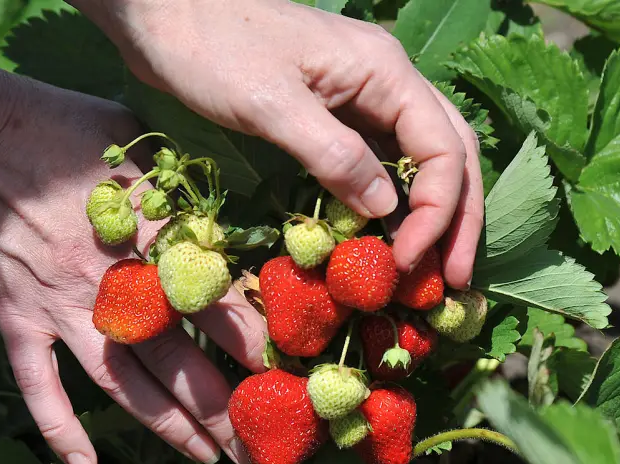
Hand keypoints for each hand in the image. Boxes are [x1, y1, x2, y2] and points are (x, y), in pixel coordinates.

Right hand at [0, 64, 261, 463]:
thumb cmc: (44, 119)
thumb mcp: (128, 132)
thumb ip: (175, 177)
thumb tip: (221, 203)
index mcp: (142, 233)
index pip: (210, 298)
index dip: (248, 337)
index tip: (282, 368)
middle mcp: (106, 280)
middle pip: (177, 356)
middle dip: (222, 404)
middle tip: (261, 441)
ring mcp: (56, 305)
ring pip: (122, 383)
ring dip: (167, 425)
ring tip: (208, 458)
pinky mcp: (12, 317)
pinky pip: (37, 385)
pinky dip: (60, 427)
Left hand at [74, 0, 484, 286]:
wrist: (163, 13)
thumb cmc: (212, 49)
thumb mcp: (271, 106)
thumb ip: (334, 156)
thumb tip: (386, 210)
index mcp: (385, 71)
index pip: (443, 147)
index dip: (438, 211)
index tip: (409, 261)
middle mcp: (386, 81)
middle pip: (449, 153)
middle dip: (456, 219)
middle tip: (453, 281)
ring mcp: (362, 97)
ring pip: (419, 160)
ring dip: (431, 215)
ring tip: (429, 270)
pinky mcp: (333, 114)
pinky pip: (379, 161)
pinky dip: (390, 203)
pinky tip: (385, 239)